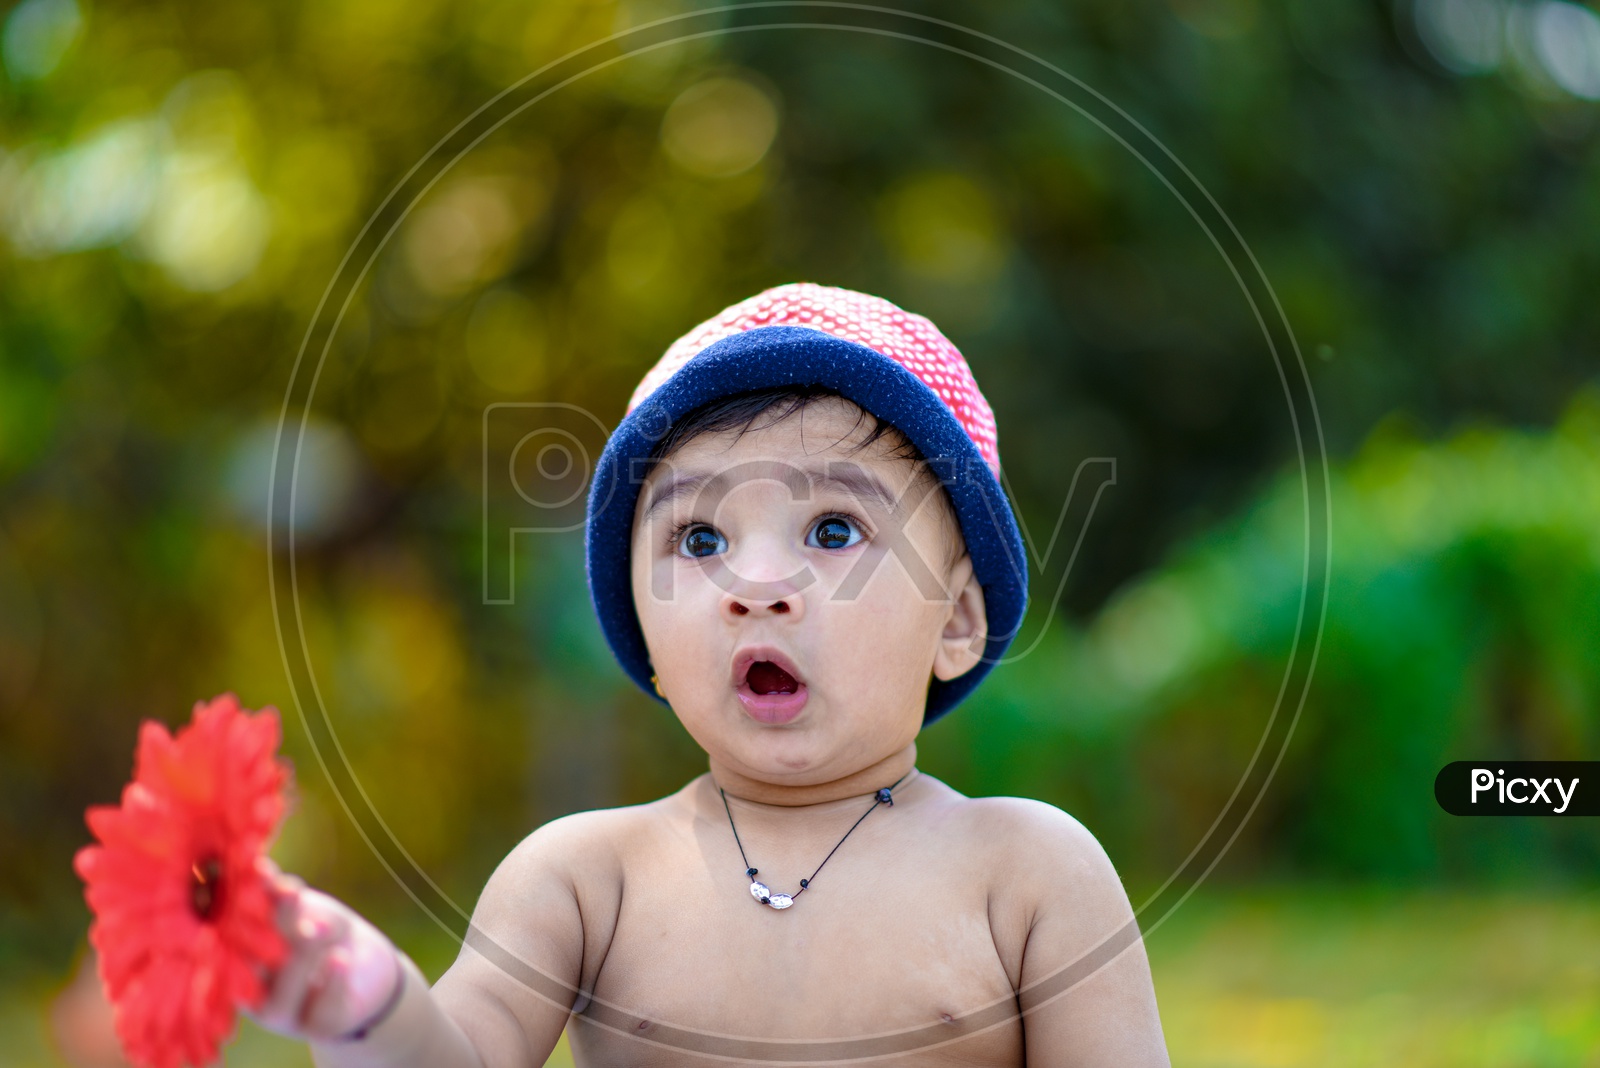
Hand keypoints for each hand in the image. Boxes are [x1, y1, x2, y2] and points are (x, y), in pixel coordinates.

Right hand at [244, 858, 405, 1044]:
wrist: (366, 966)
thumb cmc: (322, 929)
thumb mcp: (304, 909)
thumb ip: (280, 896)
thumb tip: (260, 869)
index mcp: (236, 962)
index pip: (226, 939)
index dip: (238, 907)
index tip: (260, 873)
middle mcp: (251, 994)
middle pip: (250, 969)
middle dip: (269, 931)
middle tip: (291, 894)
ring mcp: (282, 1015)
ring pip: (279, 1000)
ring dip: (299, 960)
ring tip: (320, 927)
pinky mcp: (319, 1027)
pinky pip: (321, 1012)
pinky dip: (332, 985)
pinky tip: (341, 958)